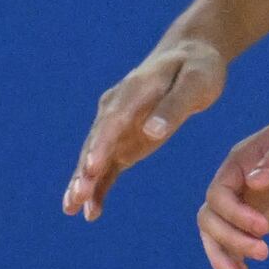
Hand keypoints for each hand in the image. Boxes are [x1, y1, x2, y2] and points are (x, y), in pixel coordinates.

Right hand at [64, 35, 226, 218]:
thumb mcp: (196, 82)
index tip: (92, 167)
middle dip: (86, 169)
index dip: (100, 144)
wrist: (189, 56)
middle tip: (77, 197)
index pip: (112, 120)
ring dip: (84, 181)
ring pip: (96, 155)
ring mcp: (117, 125)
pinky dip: (99, 186)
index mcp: (134, 91)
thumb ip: (173, 106)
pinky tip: (91, 212)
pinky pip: (108, 166)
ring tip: (72, 208)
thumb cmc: (196, 68)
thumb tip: (151, 131)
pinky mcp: (124, 140)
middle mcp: (117, 108)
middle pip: (97, 141)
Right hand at [197, 103, 268, 268]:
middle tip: (263, 252)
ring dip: (224, 255)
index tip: (264, 227)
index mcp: (244, 159)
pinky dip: (235, 257)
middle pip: (212, 217)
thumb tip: (252, 183)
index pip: (219, 194)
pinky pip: (241, 239)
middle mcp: (243, 181)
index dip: (233, 215)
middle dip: (229, 239)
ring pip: (219, 232)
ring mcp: (255, 201)